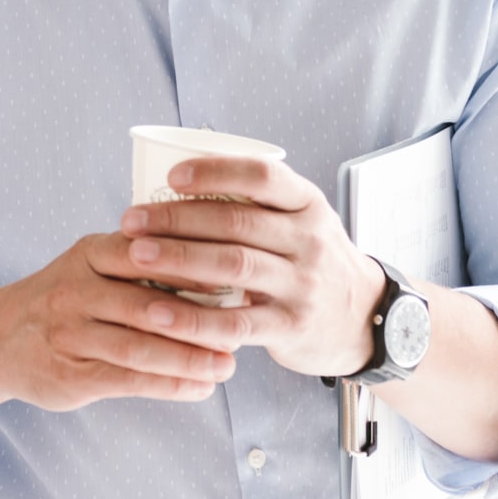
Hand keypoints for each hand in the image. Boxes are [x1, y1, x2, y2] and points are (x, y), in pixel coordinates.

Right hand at [0, 232, 246, 411]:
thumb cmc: (64, 296)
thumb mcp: (90, 264)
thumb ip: (138, 262)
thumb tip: (217, 266)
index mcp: (89, 254)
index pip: (146, 252)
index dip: (191, 264)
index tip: (234, 274)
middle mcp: (75, 291)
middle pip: (147, 304)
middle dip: (199, 320)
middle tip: (241, 329)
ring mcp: (70, 335)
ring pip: (140, 348)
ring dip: (190, 359)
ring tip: (227, 366)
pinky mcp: (69, 375)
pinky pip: (128, 381)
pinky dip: (169, 385)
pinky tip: (199, 387)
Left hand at [116, 156, 385, 378]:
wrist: (365, 318)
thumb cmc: (312, 261)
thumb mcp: (301, 221)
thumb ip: (258, 205)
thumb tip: (175, 182)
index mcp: (307, 204)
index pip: (263, 176)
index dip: (215, 171)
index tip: (172, 176)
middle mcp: (309, 240)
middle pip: (236, 222)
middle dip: (177, 218)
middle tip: (132, 220)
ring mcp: (303, 285)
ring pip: (233, 266)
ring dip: (178, 259)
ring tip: (136, 255)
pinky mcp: (292, 327)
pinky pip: (236, 323)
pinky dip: (194, 320)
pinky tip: (160, 315)